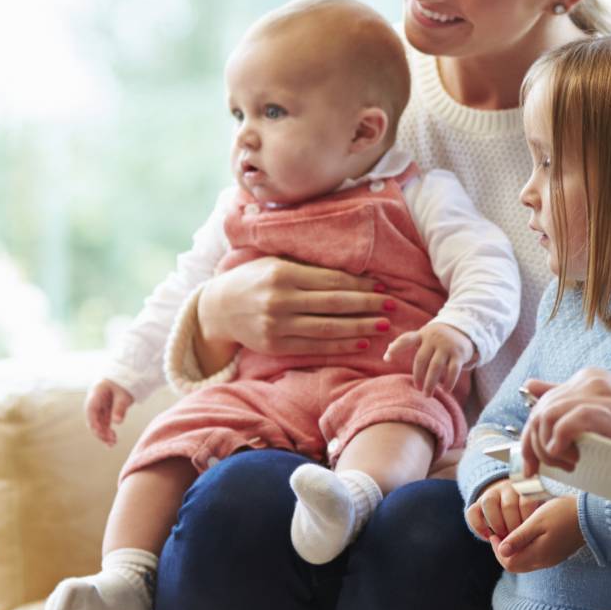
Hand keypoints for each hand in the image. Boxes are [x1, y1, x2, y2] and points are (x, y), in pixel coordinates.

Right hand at [84, 379, 135, 446]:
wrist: (126, 374)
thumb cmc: (123, 381)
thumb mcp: (123, 394)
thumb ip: (120, 407)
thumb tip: (118, 422)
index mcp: (96, 394)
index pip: (91, 411)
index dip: (94, 423)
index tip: (101, 433)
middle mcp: (95, 402)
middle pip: (93, 419)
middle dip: (100, 431)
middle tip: (110, 441)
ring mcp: (99, 406)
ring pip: (98, 422)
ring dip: (104, 433)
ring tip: (112, 444)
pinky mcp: (106, 410)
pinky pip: (104, 423)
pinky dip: (108, 431)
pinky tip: (112, 441)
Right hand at [198, 256, 391, 358]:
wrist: (218, 308)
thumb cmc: (254, 279)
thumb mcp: (274, 262)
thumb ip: (307, 267)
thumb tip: (352, 272)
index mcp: (282, 273)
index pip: (330, 280)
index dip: (359, 284)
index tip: (381, 286)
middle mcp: (280, 299)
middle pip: (334, 304)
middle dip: (367, 305)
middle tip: (392, 305)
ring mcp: (277, 325)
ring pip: (328, 328)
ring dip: (359, 327)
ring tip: (383, 325)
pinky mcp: (276, 345)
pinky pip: (315, 347)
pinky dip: (340, 346)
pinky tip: (361, 342)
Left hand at [383, 321, 475, 393]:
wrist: (464, 329)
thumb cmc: (437, 338)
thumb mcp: (423, 336)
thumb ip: (407, 342)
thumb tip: (387, 351)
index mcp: (422, 335)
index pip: (406, 339)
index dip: (396, 348)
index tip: (386, 358)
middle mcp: (434, 338)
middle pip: (421, 359)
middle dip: (418, 376)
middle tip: (418, 389)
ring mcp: (447, 346)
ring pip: (436, 367)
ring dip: (431, 383)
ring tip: (427, 395)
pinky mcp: (459, 354)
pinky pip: (453, 370)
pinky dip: (449, 382)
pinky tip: (446, 391)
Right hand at [468, 478, 539, 543]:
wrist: (511, 508)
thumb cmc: (529, 515)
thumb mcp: (537, 514)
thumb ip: (537, 520)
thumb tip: (536, 537)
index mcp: (525, 488)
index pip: (526, 502)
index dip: (526, 521)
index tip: (529, 533)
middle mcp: (507, 488)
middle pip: (508, 505)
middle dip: (513, 527)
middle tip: (517, 538)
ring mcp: (490, 494)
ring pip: (489, 503)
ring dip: (497, 525)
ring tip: (503, 538)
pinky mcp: (476, 503)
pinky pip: (471, 512)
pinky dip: (478, 527)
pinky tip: (488, 537)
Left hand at [493, 497, 583, 573]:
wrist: (591, 516)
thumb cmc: (563, 514)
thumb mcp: (537, 521)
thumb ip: (519, 537)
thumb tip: (501, 550)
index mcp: (537, 555)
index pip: (508, 563)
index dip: (497, 550)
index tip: (495, 533)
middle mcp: (543, 562)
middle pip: (515, 566)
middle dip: (503, 552)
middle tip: (500, 534)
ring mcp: (551, 559)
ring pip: (524, 563)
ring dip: (514, 551)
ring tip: (511, 532)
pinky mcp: (556, 555)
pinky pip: (534, 558)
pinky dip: (525, 550)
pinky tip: (525, 535)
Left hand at [518, 370, 610, 476]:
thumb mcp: (607, 408)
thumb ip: (572, 401)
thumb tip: (531, 387)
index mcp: (587, 379)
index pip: (541, 403)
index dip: (531, 433)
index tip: (532, 462)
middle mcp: (588, 381)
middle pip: (539, 411)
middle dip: (532, 445)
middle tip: (538, 471)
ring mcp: (598, 394)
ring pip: (546, 416)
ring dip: (546, 447)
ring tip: (565, 466)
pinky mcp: (607, 412)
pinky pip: (565, 424)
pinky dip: (559, 444)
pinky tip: (569, 459)